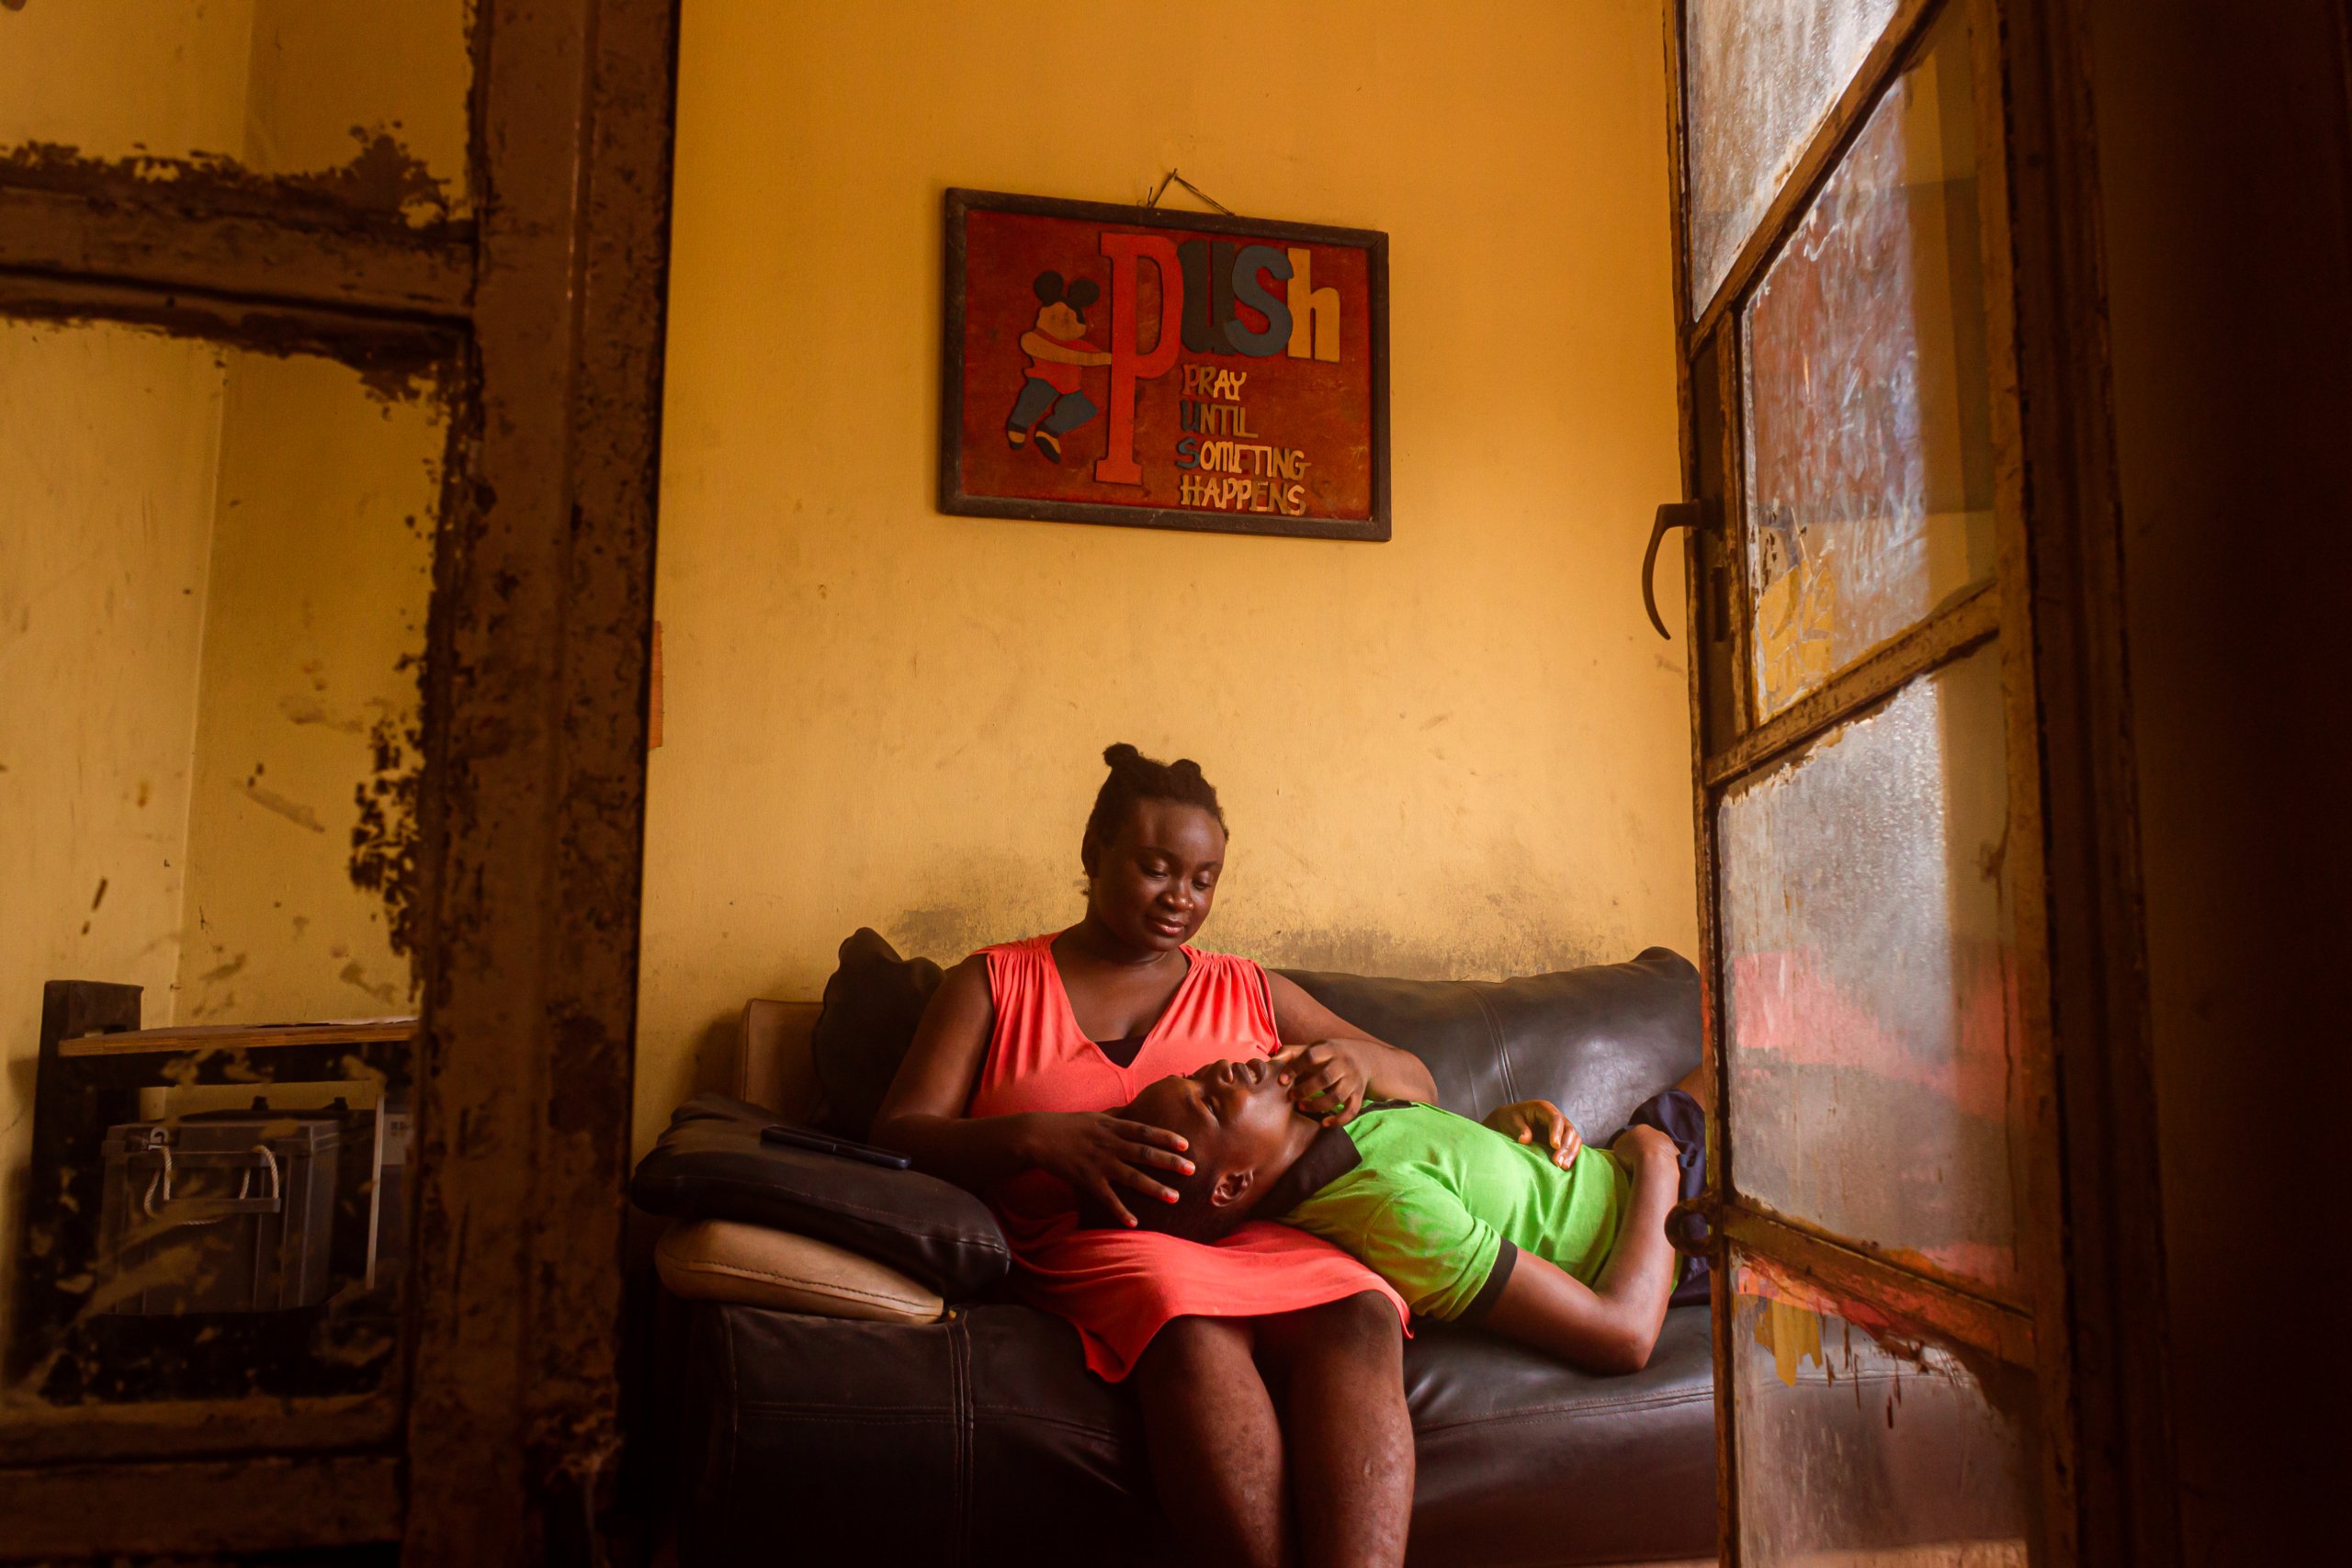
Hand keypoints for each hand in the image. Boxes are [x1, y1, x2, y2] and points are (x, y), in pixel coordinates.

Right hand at [1020, 1111, 1194, 1228]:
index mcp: (1113, 1127)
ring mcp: (1099, 1163)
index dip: (1166, 1137)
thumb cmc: (1068, 1126)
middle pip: (1145, 1154)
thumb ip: (1117, 1116)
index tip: (1186, 1144)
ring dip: (1155, 1188)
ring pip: (1132, 1177)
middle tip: (1192, 1170)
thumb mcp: (1096, 1117)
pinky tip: (1135, 1222)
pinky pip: (1107, 1198)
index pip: (1145, 1131)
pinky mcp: (1087, 1180)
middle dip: (1170, 1162)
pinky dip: (1121, 1211)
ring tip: (1174, 1197)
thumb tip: (1135, 1109)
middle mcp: (1110, 1144)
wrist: (1038, 1136)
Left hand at [1271, 1039, 1374, 1124]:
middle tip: (1292, 1096)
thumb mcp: (1313, 1047)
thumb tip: (1270, 1062)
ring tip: (1302, 1107)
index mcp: (1329, 1049)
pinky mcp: (1359, 1094)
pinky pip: (1351, 1110)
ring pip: (1337, 1096)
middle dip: (1305, 1090)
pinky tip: (1324, 1123)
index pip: (1311, 1056)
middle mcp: (1343, 1064)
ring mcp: (1353, 1080)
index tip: (1282, 1080)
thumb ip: (1292, 1053)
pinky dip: (1338, 1120)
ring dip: (1318, 1105)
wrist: (1364, 1057)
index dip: (1295, 1068)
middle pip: (1325, 1078)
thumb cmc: (1329, 1054)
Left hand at [1484, 1100, 1583, 1168]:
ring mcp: (1561, 1128)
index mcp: (1544, 1108)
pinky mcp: (1562, 1139)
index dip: (1557, 1132)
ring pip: (1574, 1139)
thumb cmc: (1509, 1120)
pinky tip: (1566, 1167)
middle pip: (1569, 1130)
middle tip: (1558, 1162)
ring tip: (1563, 1167)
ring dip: (1571, 1153)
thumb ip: (1518, 1129)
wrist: (1509, 1124)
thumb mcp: (1510, 1121)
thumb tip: (1525, 1139)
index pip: (1556, 1119)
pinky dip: (1571, 1156)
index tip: (1554, 1146)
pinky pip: (1572, 1147)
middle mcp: (1556, 1117)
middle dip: (1566, 1146)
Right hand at [1612, 1123, 1678, 1169]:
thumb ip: (1620, 1147)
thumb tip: (1622, 1150)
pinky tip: (1659, 1171)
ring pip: (1660, 1149)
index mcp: (1641, 1128)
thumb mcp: (1617, 1149)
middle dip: (1645, 1149)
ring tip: (1649, 1168)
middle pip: (1649, 1140)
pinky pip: (1668, 1159)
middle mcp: (1657, 1132)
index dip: (1630, 1145)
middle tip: (1638, 1161)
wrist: (1654, 1163)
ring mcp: (1669, 1143)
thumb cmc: (1632, 1154)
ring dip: (1656, 1156)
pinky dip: (1664, 1164)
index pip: (1634, 1135)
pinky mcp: (1677, 1155)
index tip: (1628, 1155)